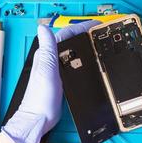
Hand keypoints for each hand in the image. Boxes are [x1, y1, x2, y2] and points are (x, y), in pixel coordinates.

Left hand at [2, 20, 100, 142]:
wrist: (40, 117)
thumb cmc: (40, 98)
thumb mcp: (46, 71)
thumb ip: (47, 49)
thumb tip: (43, 28)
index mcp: (47, 54)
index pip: (66, 34)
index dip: (82, 27)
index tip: (96, 25)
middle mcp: (51, 59)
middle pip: (70, 41)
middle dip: (85, 35)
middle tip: (101, 33)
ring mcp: (57, 68)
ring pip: (73, 52)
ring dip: (85, 46)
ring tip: (99, 44)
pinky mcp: (62, 78)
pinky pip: (74, 63)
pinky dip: (83, 59)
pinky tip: (90, 61)